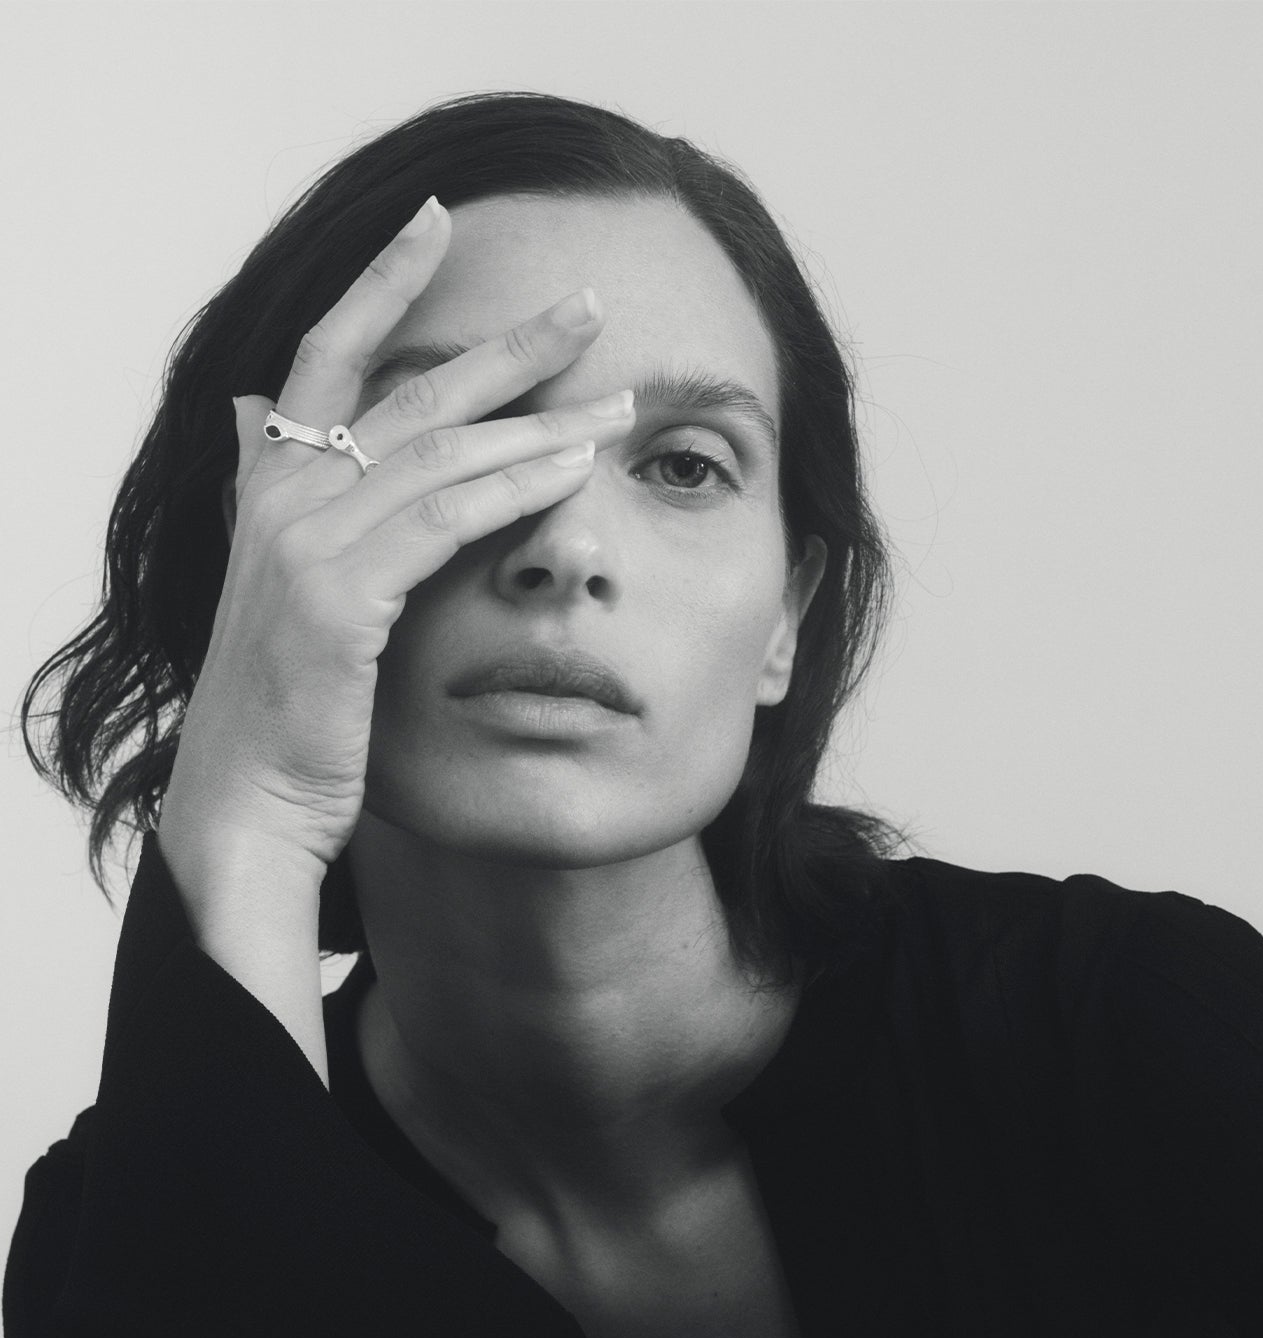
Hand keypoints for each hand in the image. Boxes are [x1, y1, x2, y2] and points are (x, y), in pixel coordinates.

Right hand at [163, 194, 636, 875]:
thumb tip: (258, 418)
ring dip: (544, 422)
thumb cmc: (286, 708)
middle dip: (511, 343)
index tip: (439, 217)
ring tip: (622, 404)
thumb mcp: (282, 589)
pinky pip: (446, 519)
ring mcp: (307, 542)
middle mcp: (285, 495)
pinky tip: (577, 469)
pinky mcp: (339, 596)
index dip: (381, 279)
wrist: (249, 803)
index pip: (328, 353)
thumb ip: (284, 500)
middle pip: (413, 389)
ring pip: (446, 451)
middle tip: (591, 305)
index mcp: (272, 484)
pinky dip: (516, 488)